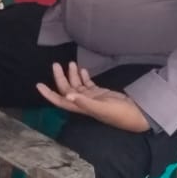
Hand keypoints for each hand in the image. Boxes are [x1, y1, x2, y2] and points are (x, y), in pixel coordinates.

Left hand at [37, 62, 151, 132]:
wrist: (137, 114)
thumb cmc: (120, 114)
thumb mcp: (102, 108)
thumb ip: (85, 102)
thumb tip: (68, 96)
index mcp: (81, 108)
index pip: (60, 101)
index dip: (49, 94)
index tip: (39, 85)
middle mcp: (84, 103)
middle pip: (67, 90)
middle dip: (60, 78)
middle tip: (56, 64)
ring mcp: (92, 98)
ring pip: (77, 86)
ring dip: (72, 75)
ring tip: (71, 63)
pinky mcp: (100, 93)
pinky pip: (88, 84)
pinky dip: (83, 77)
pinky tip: (81, 69)